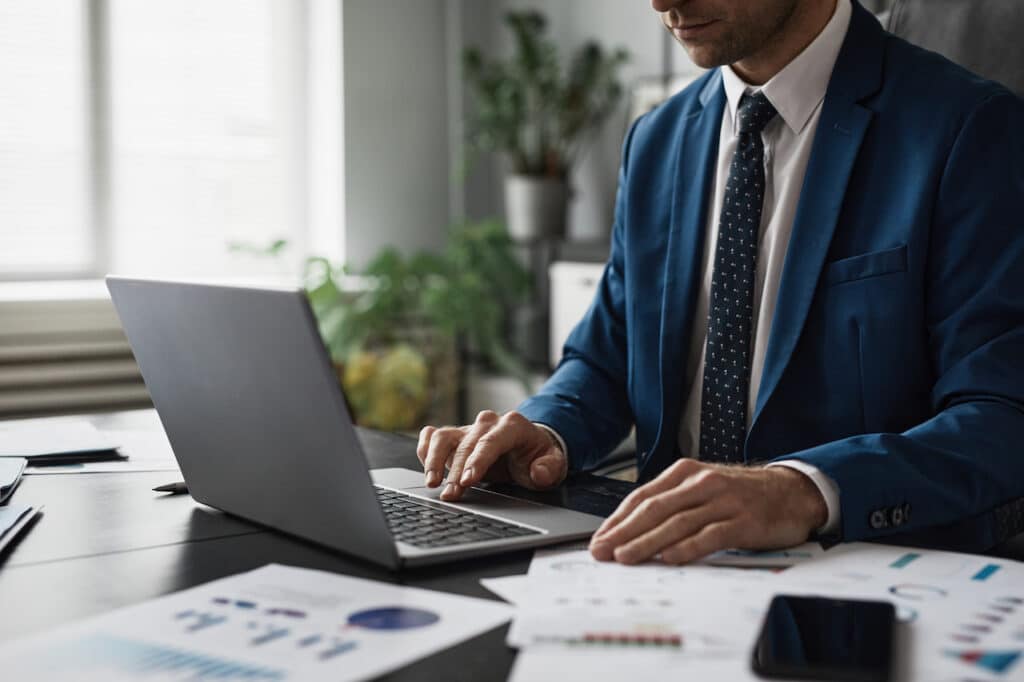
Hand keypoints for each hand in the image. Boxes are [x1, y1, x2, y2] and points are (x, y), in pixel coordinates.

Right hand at [416, 411, 568, 501]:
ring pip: (444, 437)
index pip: (491, 441)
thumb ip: (550, 468)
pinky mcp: (455, 436)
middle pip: (466, 445)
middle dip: (456, 471)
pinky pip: (433, 436)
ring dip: (434, 459)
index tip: (468, 480)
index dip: (478, 460)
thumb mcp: (554, 464)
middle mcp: (488, 423)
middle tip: (451, 495)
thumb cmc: (538, 456)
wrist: (529, 447)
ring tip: (432, 483)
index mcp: (513, 425)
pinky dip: (425, 449)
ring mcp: (469, 428)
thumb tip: (538, 472)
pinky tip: (425, 468)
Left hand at [589, 459, 826, 564]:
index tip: (598, 539)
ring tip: (625, 558)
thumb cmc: (741, 494)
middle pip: (654, 509)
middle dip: (623, 532)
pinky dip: (687, 547)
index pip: (642, 497)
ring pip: (677, 523)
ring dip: (647, 542)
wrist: (792, 491)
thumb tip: (632, 531)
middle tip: (602, 551)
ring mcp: (723, 501)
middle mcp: (701, 483)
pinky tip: (670, 557)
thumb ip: (672, 505)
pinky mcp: (743, 521)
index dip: (617, 520)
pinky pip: (710, 535)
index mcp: (685, 473)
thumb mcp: (702, 488)